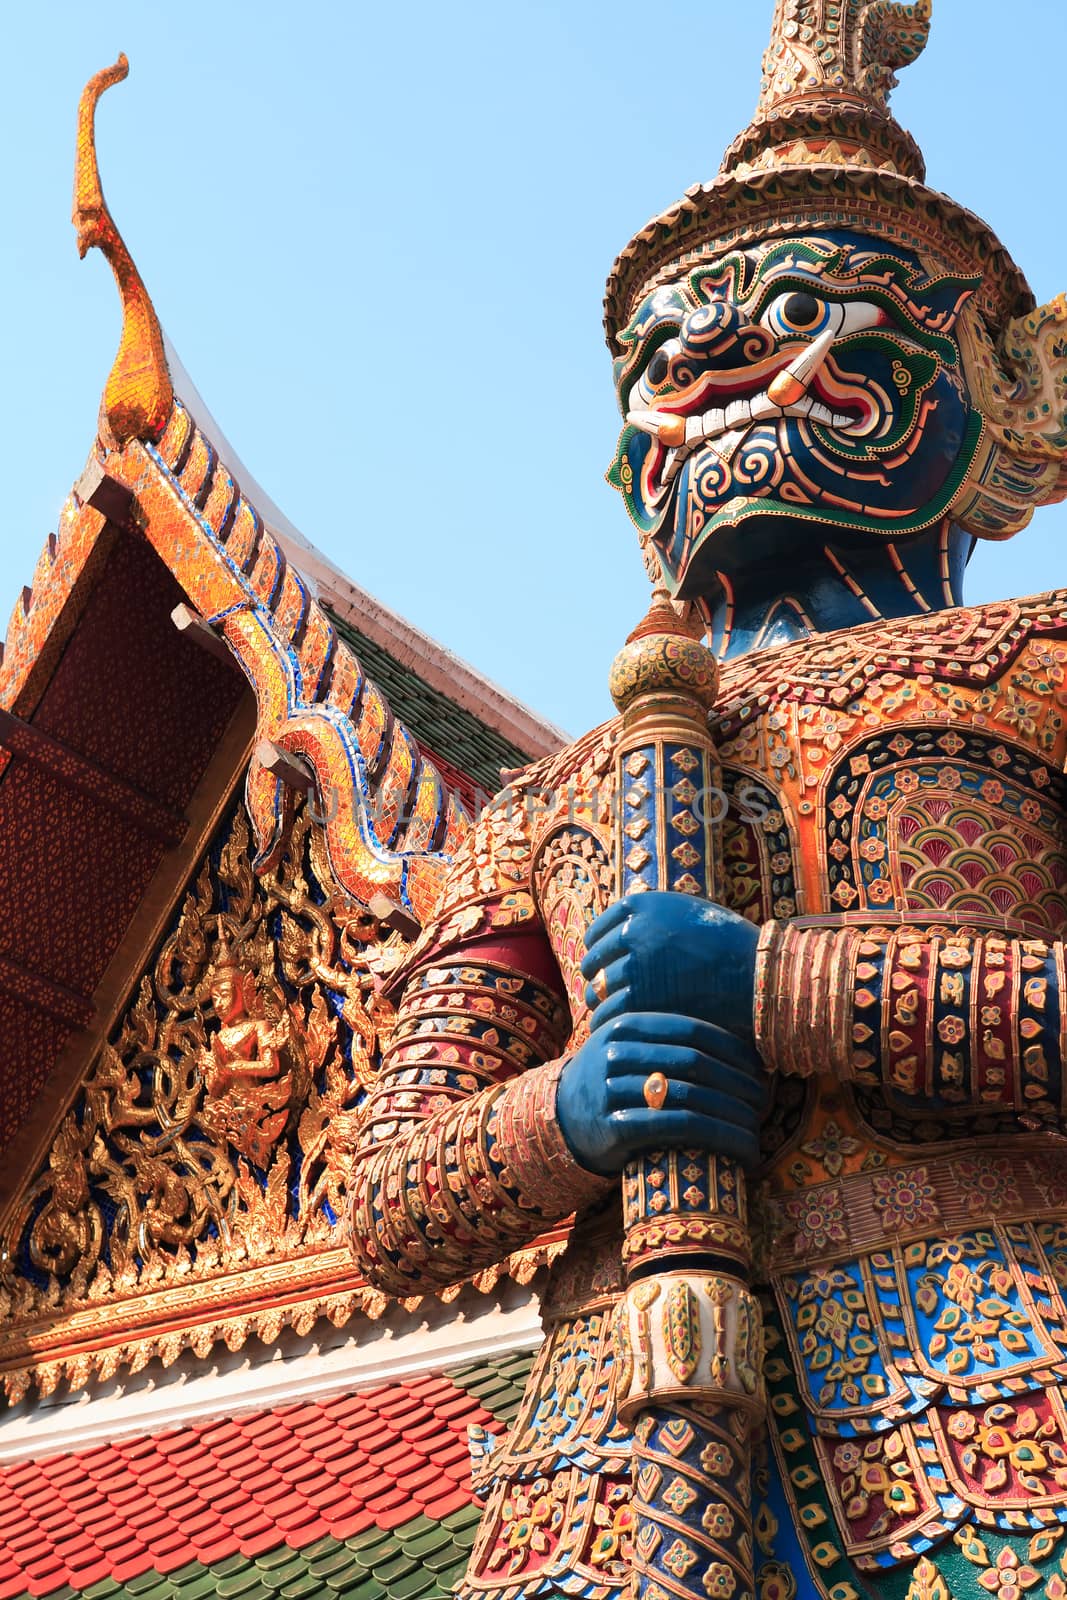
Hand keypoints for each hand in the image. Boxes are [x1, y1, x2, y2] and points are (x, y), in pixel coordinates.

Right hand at [555, 1012, 765, 1175]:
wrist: (561, 1119)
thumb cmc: (612, 1081)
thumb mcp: (629, 1048)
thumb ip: (670, 1041)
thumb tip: (744, 1046)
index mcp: (626, 1025)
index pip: (692, 1030)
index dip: (732, 1049)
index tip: (759, 1069)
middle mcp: (616, 1053)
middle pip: (694, 1063)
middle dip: (737, 1084)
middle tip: (763, 1103)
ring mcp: (611, 1090)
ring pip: (689, 1098)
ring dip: (732, 1117)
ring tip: (756, 1131)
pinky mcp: (614, 1128)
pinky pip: (674, 1128)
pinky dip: (715, 1139)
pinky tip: (739, 1152)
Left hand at [581, 891, 757, 1039]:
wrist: (755, 975)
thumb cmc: (727, 945)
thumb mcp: (687, 913)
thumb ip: (653, 919)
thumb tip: (620, 932)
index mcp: (643, 905)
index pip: (599, 929)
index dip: (596, 948)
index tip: (599, 960)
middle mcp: (634, 931)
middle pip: (594, 958)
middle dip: (595, 975)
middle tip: (598, 988)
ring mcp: (636, 964)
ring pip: (598, 988)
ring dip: (598, 1001)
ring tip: (602, 1011)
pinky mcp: (642, 998)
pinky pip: (609, 1012)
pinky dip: (606, 1021)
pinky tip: (610, 1029)